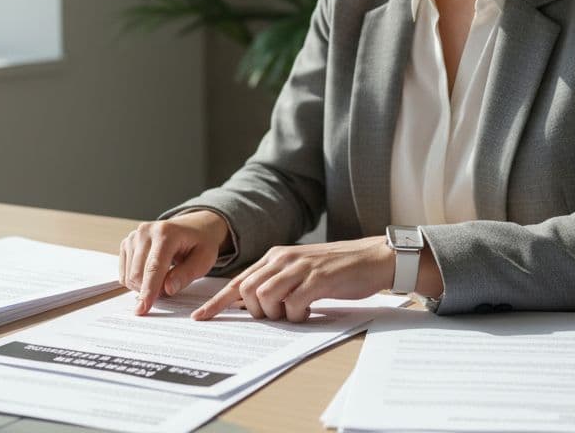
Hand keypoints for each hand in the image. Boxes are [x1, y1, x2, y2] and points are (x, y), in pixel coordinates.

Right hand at [119, 211, 230, 314]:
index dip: (149, 291)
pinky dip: (137, 281)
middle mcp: (146, 231)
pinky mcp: (127, 243)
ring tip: (164, 277)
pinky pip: (124, 273)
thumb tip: (167, 289)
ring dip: (144, 286)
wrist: (194, 227)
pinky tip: (151, 274)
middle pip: (137, 274)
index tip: (143, 309)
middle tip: (169, 287)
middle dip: (150, 290)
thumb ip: (186, 274)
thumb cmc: (200, 244)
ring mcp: (134, 236)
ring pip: (129, 276)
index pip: (154, 267)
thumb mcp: (204, 260)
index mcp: (166, 233)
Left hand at [191, 237, 393, 322]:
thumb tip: (255, 305)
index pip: (239, 281)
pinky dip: (297, 314)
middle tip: (279, 314)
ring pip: (265, 298)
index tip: (201, 317)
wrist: (373, 257)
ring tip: (297, 311)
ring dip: (277, 314)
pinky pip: (293, 304)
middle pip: (247, 292)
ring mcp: (300, 268)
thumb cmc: (338, 268)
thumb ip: (278, 281)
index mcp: (276, 257)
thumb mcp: (301, 270)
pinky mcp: (318, 280)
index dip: (218, 301)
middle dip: (256, 312)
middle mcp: (283, 259)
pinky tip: (310, 310)